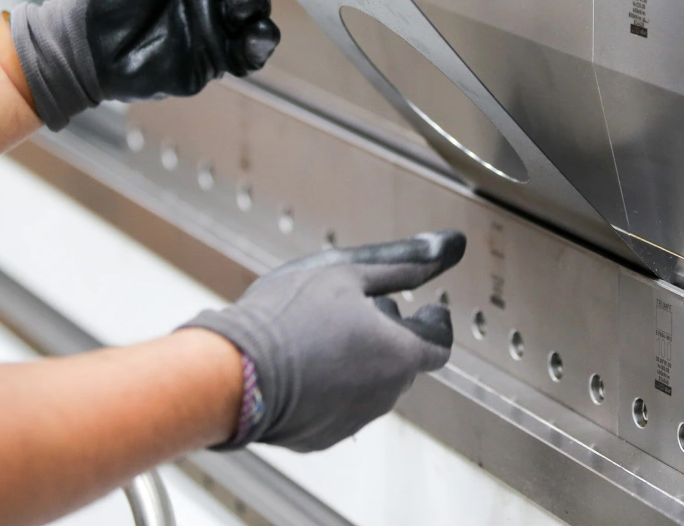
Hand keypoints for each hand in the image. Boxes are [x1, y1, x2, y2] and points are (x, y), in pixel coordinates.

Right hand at [183, 230, 465, 451]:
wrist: (234, 372)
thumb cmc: (289, 316)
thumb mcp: (350, 272)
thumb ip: (406, 263)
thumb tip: (449, 247)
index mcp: (400, 354)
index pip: (440, 344)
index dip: (435, 322)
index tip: (428, 309)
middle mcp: (385, 395)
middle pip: (403, 362)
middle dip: (391, 336)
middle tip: (360, 311)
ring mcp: (353, 420)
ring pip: (372, 385)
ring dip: (361, 361)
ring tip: (323, 334)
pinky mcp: (322, 437)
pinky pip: (340, 407)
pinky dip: (333, 386)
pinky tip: (304, 364)